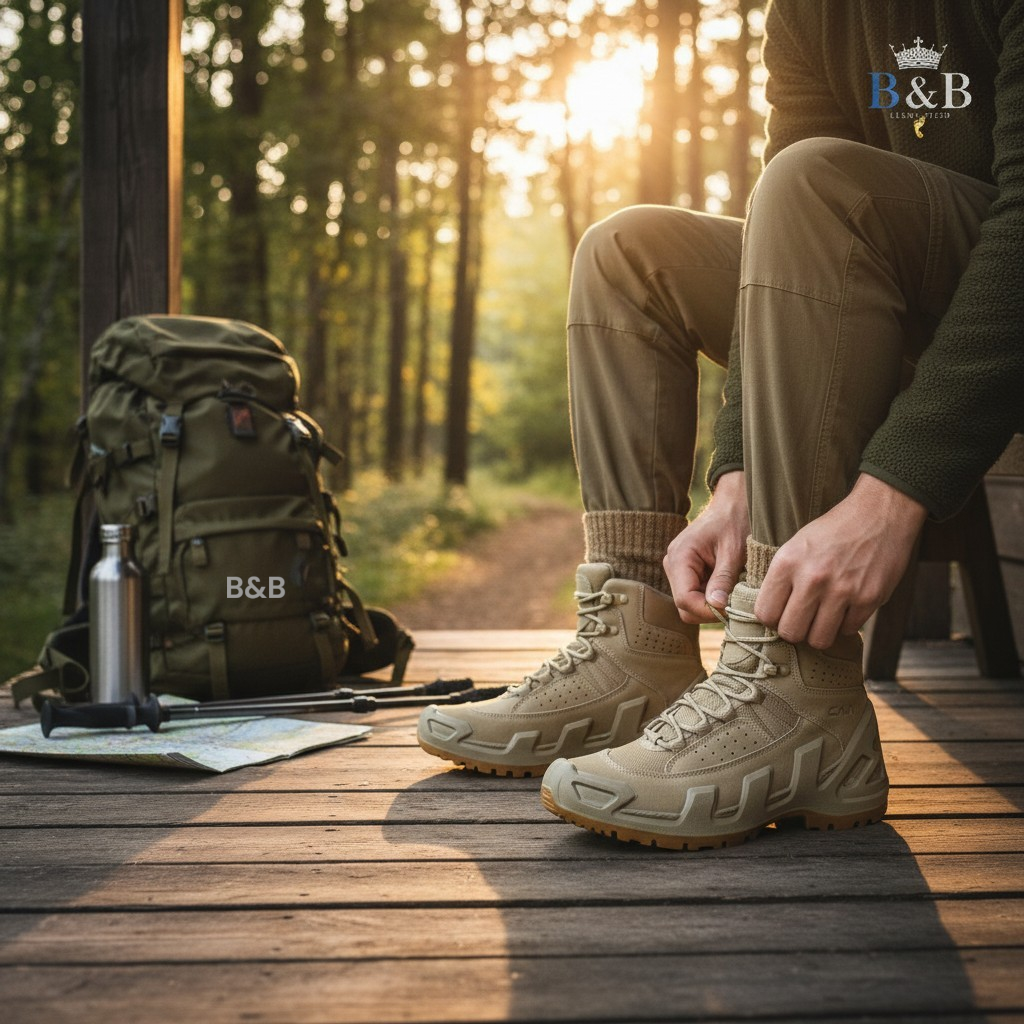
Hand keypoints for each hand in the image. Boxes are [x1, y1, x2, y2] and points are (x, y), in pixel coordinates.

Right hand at [664, 470, 748, 622]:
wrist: (733, 505)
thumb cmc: (734, 522)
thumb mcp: (733, 552)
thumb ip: (723, 579)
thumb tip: (717, 607)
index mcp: (680, 557)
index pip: (684, 599)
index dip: (707, 611)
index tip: (731, 610)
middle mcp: (672, 565)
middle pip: (684, 606)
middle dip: (708, 610)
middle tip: (734, 604)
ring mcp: (678, 570)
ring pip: (689, 604)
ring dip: (711, 604)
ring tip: (732, 592)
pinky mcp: (687, 573)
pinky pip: (695, 595)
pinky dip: (711, 597)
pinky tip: (727, 586)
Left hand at [754, 473, 927, 648]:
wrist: (878, 514)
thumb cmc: (832, 532)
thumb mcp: (795, 546)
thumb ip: (781, 578)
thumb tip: (768, 615)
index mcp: (787, 562)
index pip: (765, 613)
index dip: (772, 618)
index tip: (781, 613)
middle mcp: (812, 578)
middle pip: (790, 632)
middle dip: (795, 631)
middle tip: (803, 620)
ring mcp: (842, 590)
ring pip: (819, 639)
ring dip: (820, 633)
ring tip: (823, 618)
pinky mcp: (869, 598)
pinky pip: (848, 631)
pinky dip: (846, 624)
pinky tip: (846, 608)